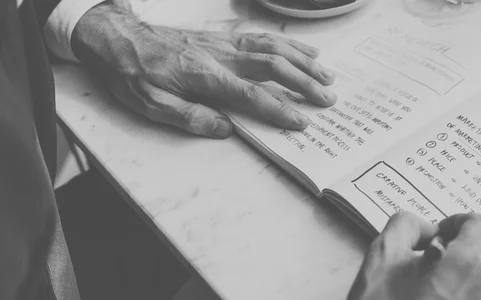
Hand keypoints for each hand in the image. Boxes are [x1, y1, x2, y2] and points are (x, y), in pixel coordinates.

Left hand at [71, 4, 336, 138]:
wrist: (120, 38)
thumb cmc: (135, 75)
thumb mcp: (151, 105)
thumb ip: (189, 117)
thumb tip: (224, 129)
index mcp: (204, 76)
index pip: (250, 95)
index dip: (279, 109)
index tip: (302, 122)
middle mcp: (220, 56)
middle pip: (272, 67)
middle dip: (303, 83)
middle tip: (328, 99)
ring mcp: (224, 42)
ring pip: (272, 48)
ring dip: (302, 62)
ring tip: (327, 75)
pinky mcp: (224, 36)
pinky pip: (262, 36)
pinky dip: (288, 43)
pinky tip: (305, 50)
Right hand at [348, 212, 480, 299]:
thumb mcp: (382, 256)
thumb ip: (406, 225)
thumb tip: (425, 229)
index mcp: (469, 261)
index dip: (458, 222)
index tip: (439, 234)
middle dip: (463, 250)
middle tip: (431, 263)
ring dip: (468, 275)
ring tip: (435, 290)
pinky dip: (471, 296)